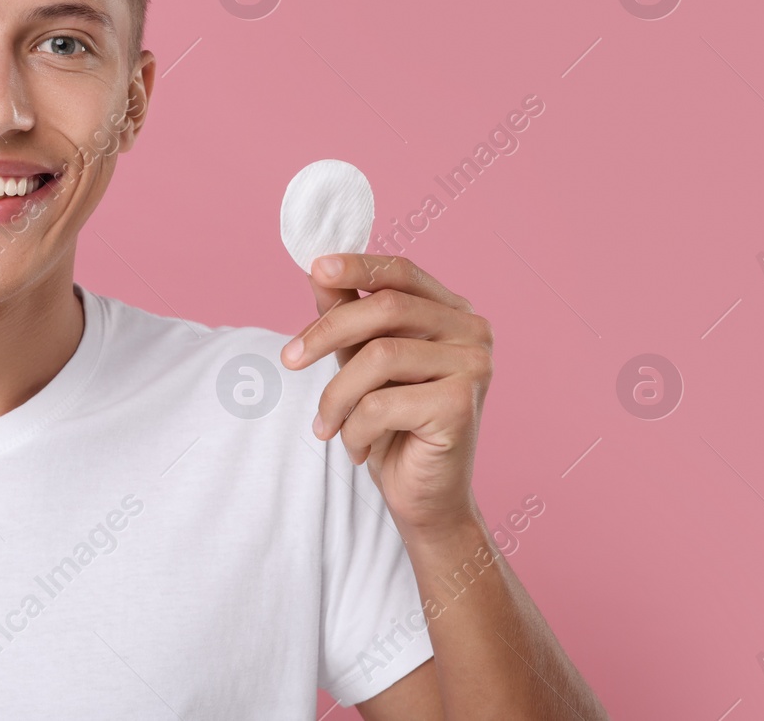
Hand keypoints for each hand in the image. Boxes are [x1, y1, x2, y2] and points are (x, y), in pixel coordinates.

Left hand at [280, 253, 492, 540]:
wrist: (424, 499)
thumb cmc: (392, 426)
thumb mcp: (361, 362)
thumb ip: (347, 316)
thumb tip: (318, 271)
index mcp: (453, 313)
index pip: (402, 272)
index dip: (358, 265)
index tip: (315, 267)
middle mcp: (473, 332)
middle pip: (386, 309)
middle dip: (326, 332)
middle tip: (288, 360)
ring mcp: (474, 367)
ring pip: (379, 357)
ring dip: (336, 396)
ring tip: (326, 426)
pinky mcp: (461, 405)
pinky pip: (382, 403)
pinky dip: (354, 429)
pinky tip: (358, 449)